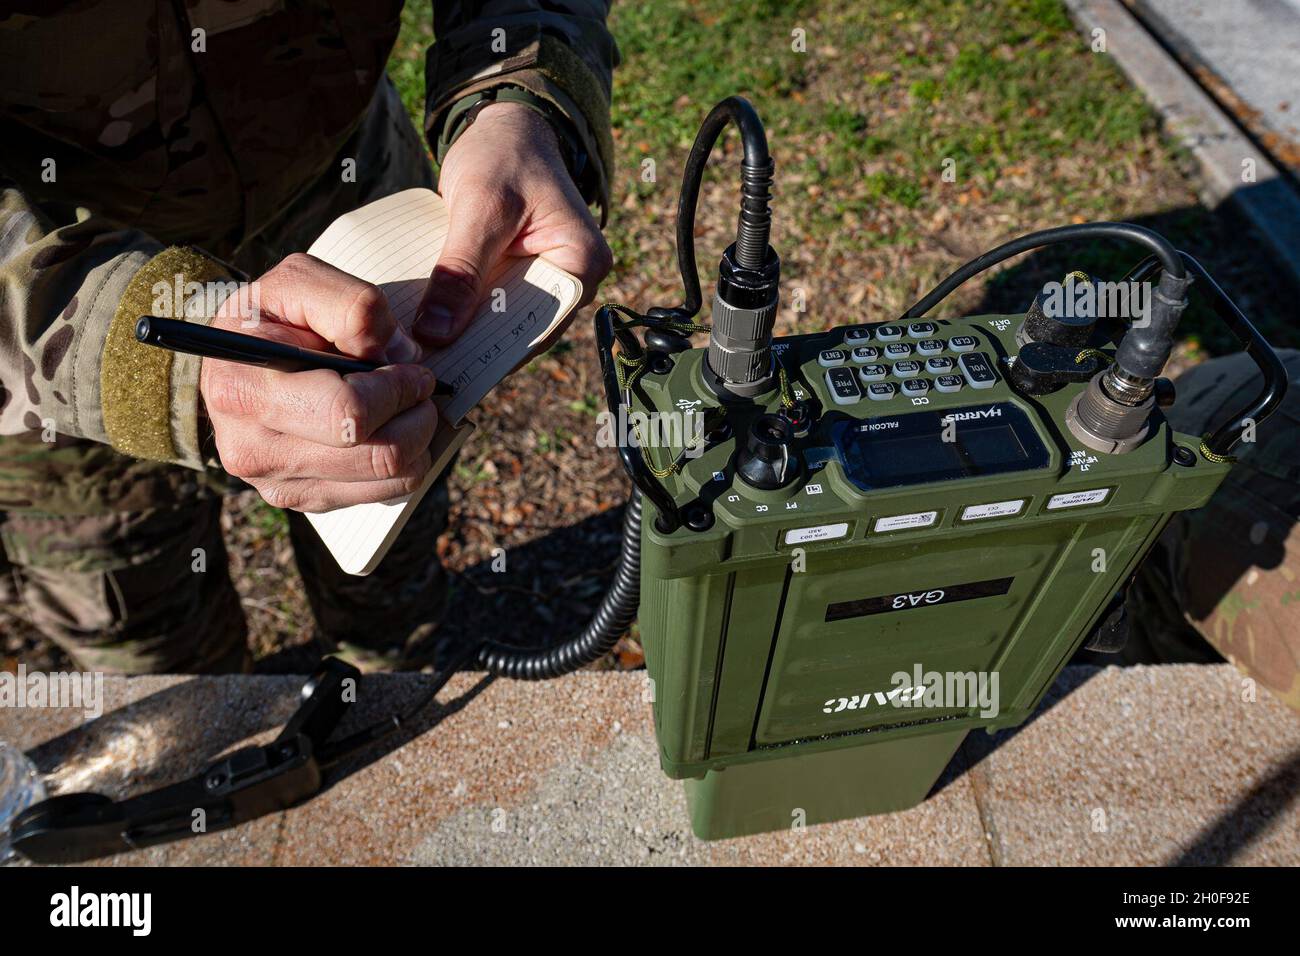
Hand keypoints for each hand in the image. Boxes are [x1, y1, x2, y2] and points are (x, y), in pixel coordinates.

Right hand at [199, 253, 440, 511]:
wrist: (242, 357)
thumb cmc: (275, 315)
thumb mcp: (302, 281)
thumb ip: (352, 305)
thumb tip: (396, 354)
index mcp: (243, 391)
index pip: (349, 414)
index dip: (397, 388)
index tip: (411, 367)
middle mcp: (252, 450)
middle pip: (380, 455)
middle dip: (418, 416)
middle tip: (419, 389)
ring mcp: (278, 485)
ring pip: (392, 481)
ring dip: (419, 441)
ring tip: (406, 406)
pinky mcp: (305, 501)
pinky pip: (385, 495)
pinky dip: (404, 463)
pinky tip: (388, 429)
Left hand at [414, 100, 611, 344]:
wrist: (505, 128)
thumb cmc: (503, 155)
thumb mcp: (480, 209)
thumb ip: (460, 271)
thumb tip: (436, 333)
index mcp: (581, 264)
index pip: (539, 326)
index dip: (494, 351)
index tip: (450, 369)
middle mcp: (572, 280)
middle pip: (523, 329)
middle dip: (477, 347)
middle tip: (428, 368)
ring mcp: (548, 280)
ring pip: (505, 321)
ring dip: (468, 333)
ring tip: (425, 354)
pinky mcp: (523, 276)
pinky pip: (495, 304)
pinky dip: (466, 314)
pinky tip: (432, 328)